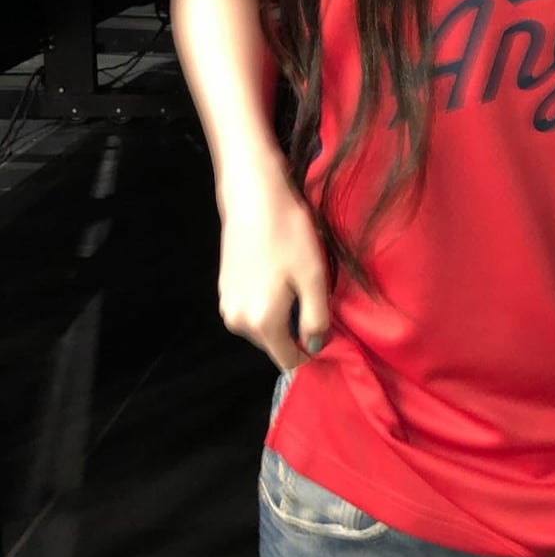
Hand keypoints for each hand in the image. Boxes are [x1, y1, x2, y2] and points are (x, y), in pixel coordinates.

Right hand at [217, 162, 331, 371]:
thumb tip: (315, 346)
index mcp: (262, 324)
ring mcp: (226, 305)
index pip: (289, 360)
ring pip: (262, 326)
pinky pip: (251, 309)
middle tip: (313, 296)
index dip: (311, 352)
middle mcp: (238, 322)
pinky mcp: (223, 288)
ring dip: (282, 314)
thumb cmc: (288, 235)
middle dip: (296, 330)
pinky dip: (267, 302)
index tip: (328, 333)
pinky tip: (277, 274)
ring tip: (295, 281)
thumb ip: (316, 319)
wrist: (252, 196)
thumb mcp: (314, 278)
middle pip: (274, 344)